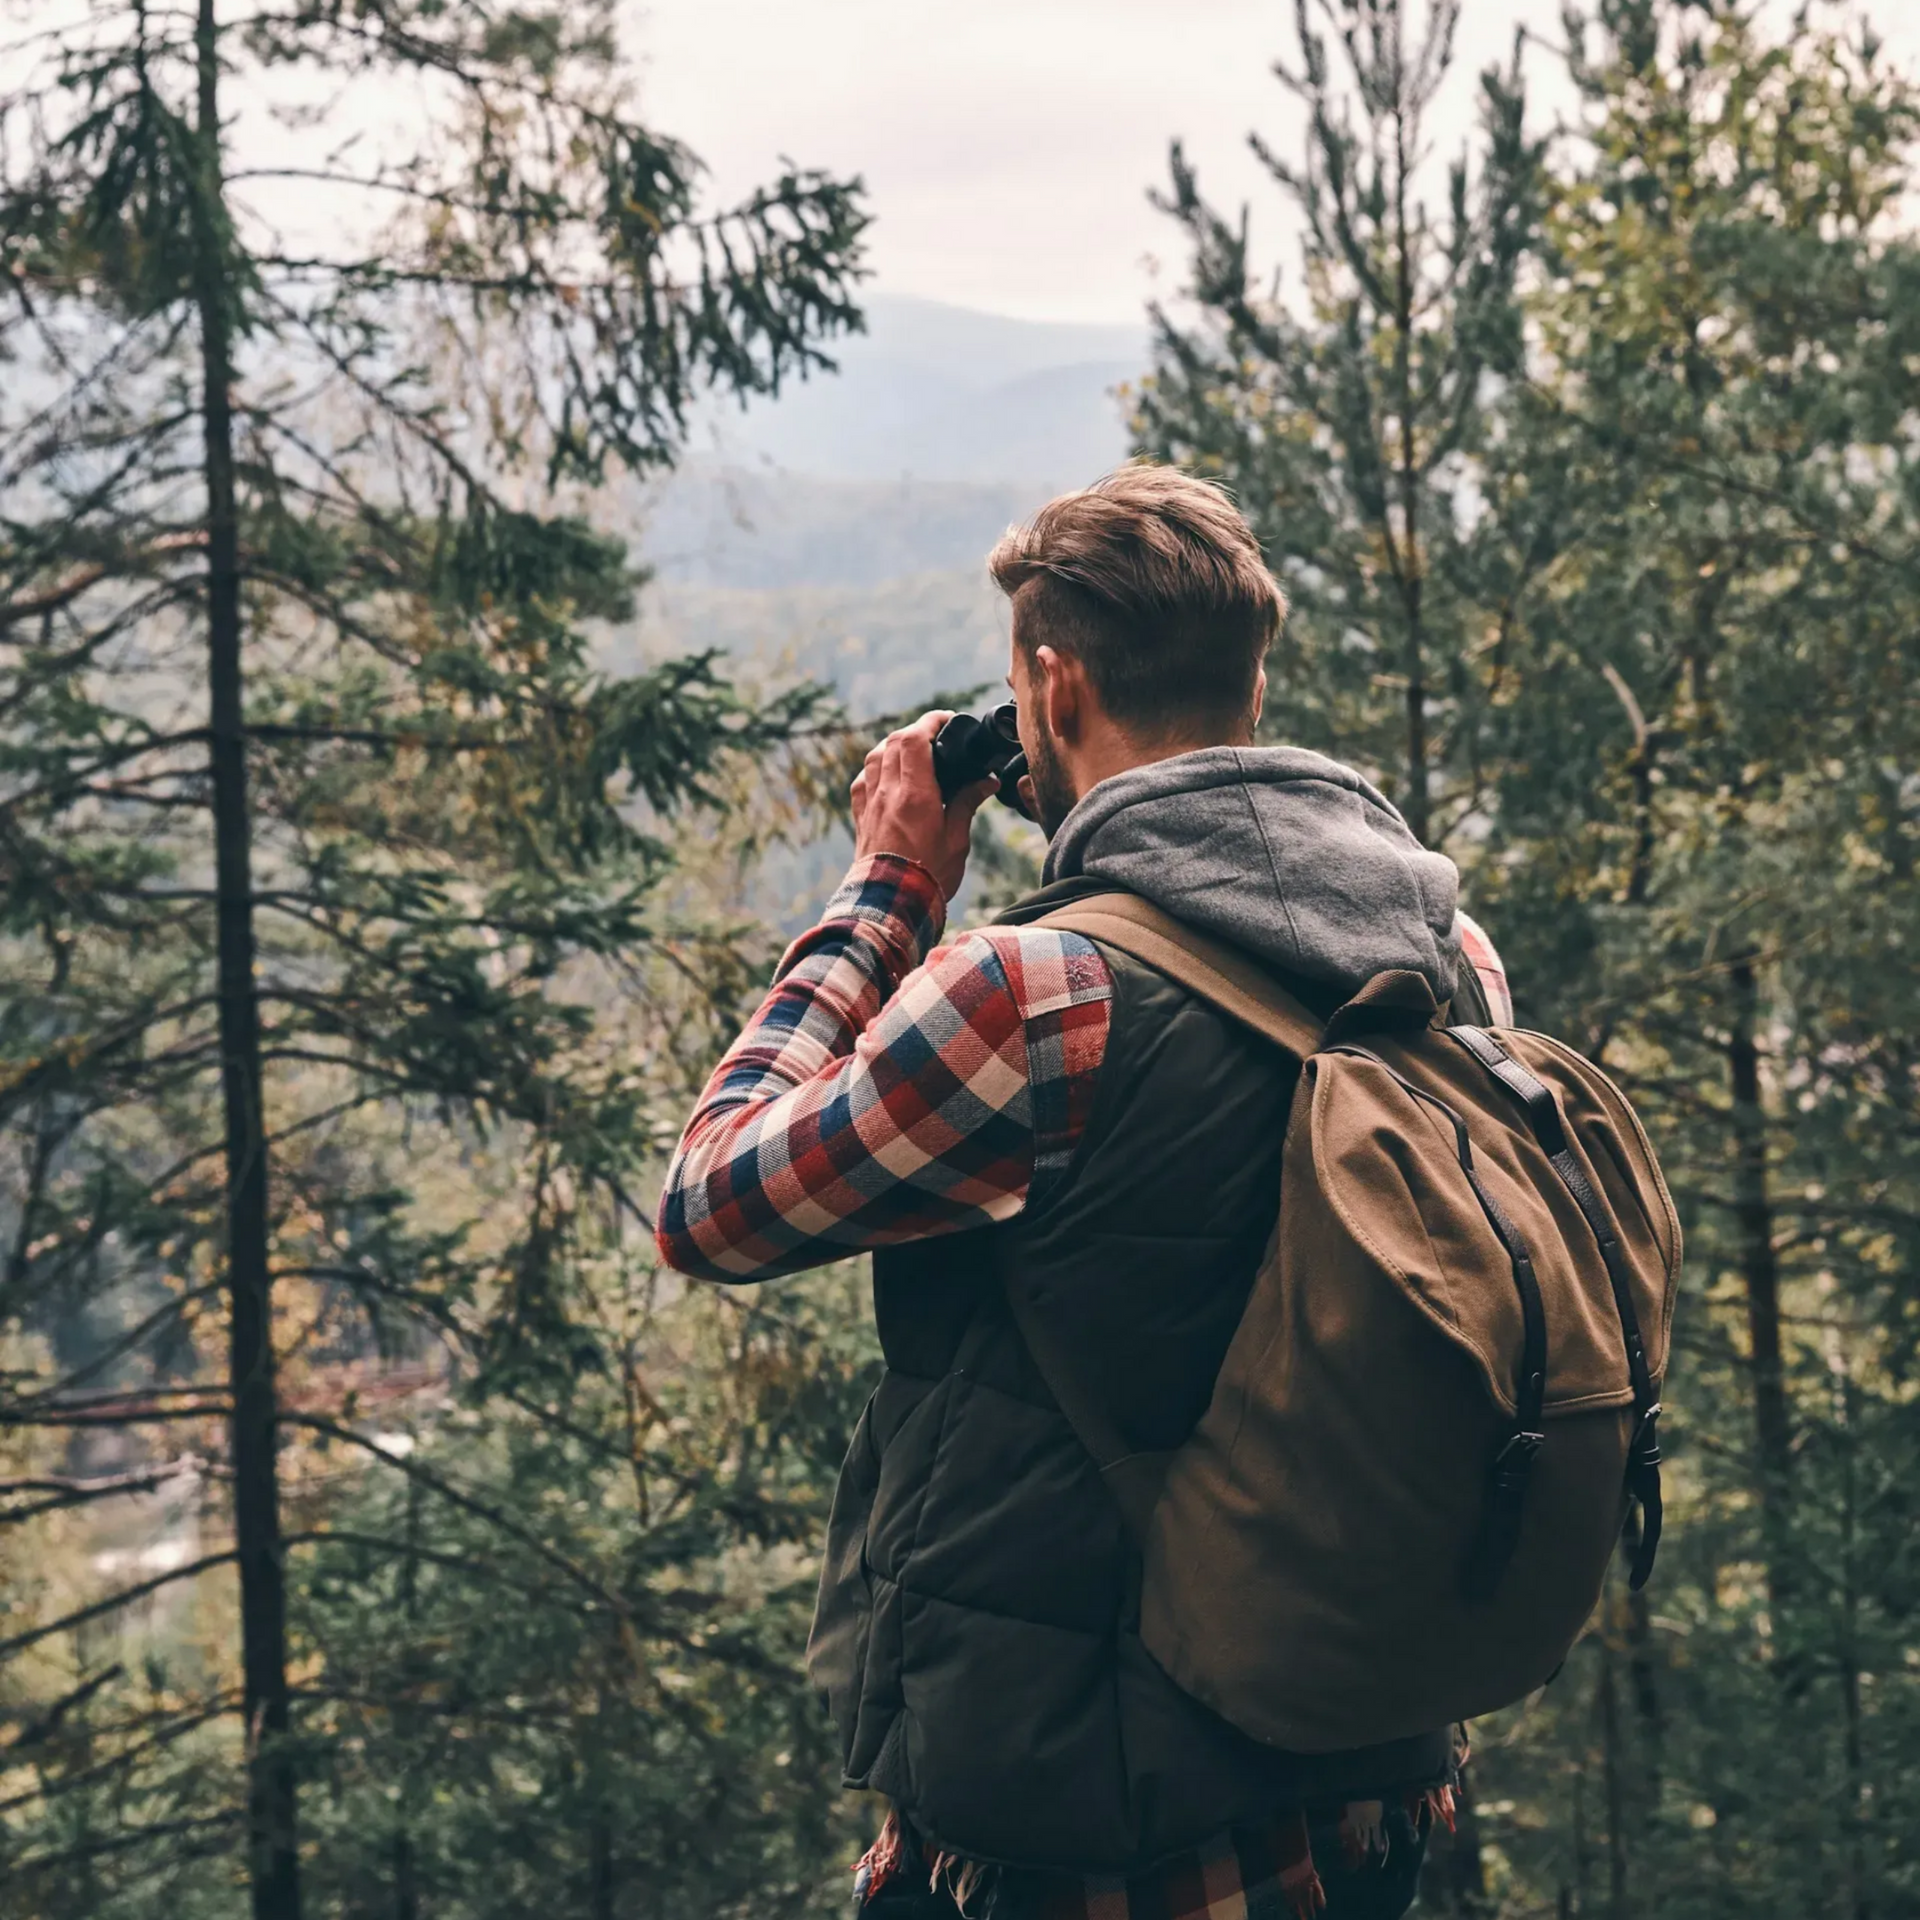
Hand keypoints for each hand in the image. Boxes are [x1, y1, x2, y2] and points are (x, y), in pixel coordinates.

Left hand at [850, 711, 994, 900]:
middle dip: (915, 730)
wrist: (890, 906)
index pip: (915, 738)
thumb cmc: (928, 876)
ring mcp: (870, 804)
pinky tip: (886, 777)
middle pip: (894, 741)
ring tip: (911, 752)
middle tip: (935, 736)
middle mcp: (887, 793)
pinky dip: (874, 770)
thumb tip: (986, 782)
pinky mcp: (861, 818)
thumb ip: (967, 804)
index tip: (947, 721)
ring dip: (893, 746)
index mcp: (915, 794)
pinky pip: (862, 781)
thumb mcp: (957, 840)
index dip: (931, 721)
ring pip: (875, 756)